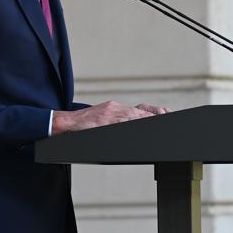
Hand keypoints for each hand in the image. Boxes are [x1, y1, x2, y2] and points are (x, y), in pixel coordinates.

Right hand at [51, 100, 166, 134]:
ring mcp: (109, 114)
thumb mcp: (102, 117)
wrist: (66, 122)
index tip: (164, 114)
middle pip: (138, 112)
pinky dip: (131, 123)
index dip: (151, 113)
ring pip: (132, 116)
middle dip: (153, 115)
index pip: (137, 110)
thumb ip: (116, 120)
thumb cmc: (84, 123)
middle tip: (166, 117)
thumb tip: (131, 123)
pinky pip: (120, 122)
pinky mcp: (103, 120)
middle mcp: (114, 108)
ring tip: (158, 121)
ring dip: (145, 119)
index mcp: (114, 107)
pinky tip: (139, 125)